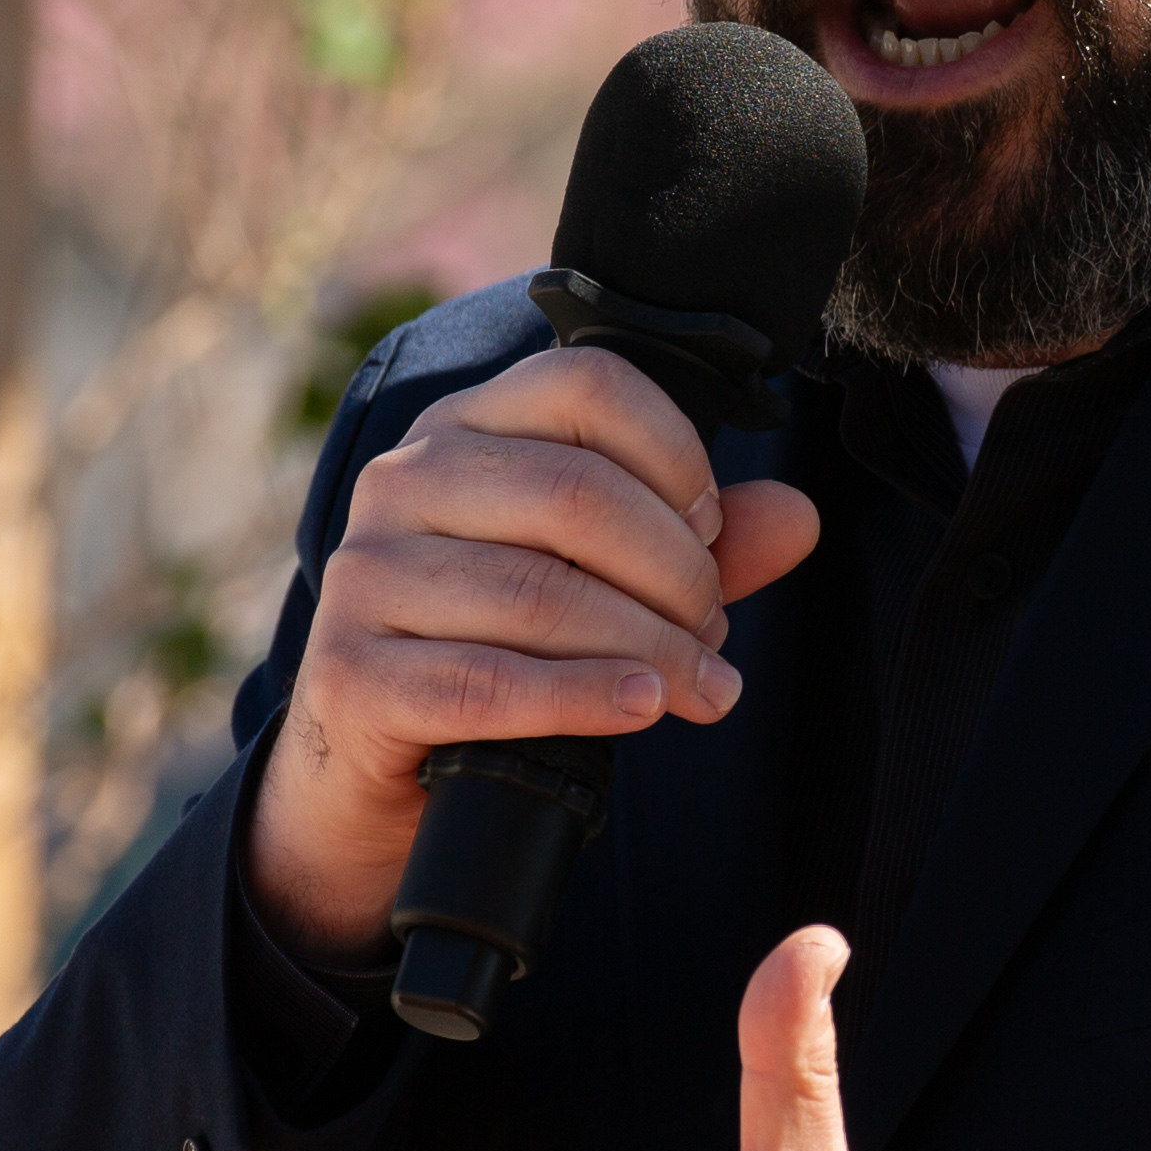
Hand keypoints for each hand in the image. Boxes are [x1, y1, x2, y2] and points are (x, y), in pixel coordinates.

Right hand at [251, 346, 822, 957]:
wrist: (379, 764)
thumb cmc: (501, 644)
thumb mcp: (602, 581)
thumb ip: (694, 543)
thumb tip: (799, 517)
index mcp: (465, 428)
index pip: (588, 386)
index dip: (675, 455)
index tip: (711, 526)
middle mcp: (404, 481)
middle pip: (576, 492)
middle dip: (677, 572)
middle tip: (712, 631)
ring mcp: (366, 575)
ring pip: (540, 594)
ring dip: (650, 646)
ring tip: (700, 686)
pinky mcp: (351, 672)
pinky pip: (490, 682)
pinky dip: (586, 698)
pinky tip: (643, 707)